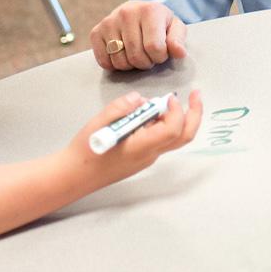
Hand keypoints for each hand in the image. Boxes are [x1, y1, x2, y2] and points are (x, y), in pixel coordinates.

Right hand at [70, 89, 204, 185]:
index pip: (172, 129)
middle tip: (195, 95)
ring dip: (174, 117)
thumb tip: (140, 99)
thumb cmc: (85, 152)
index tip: (168, 97)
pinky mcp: (141, 158)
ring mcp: (147, 158)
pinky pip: (159, 139)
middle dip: (194, 114)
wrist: (74, 176)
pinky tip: (143, 115)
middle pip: (183, 137)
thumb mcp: (99, 123)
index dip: (176, 111)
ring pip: (173, 138)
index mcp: (141, 147)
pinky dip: (159, 124)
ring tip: (158, 103)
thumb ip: (121, 108)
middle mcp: (149, 155)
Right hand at [90, 0, 187, 70]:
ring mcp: (109, 22)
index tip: (161, 51)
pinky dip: (114, 65)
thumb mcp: (174, 27)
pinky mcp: (96, 32)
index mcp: (149, 10)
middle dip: (146, 63)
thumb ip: (178, 40)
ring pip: (120, 62)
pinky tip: (122, 54)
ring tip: (136, 53)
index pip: (154, 48)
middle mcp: (127, 13)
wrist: (137, 11)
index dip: (160, 57)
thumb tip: (179, 53)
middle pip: (136, 57)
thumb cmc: (158, 23)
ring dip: (131, 65)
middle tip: (148, 55)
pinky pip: (104, 62)